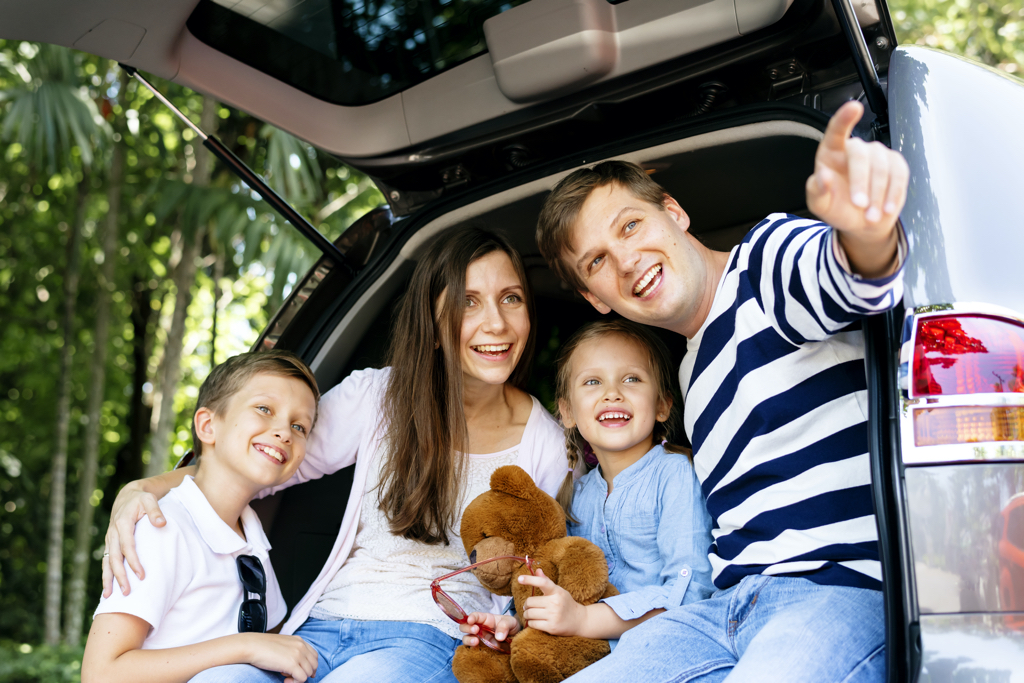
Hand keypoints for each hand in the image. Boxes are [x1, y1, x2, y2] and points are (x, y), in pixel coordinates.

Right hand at [101, 483, 165, 597]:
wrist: (127, 496)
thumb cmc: (141, 499)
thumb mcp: (149, 500)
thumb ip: (155, 511)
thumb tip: (161, 523)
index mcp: (122, 523)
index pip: (127, 546)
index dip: (133, 561)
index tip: (141, 575)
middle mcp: (113, 533)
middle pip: (114, 558)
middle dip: (120, 576)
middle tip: (127, 592)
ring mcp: (109, 539)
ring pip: (106, 562)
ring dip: (108, 579)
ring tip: (110, 596)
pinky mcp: (109, 543)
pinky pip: (105, 561)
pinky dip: (105, 574)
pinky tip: (107, 588)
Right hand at [243, 634, 317, 682]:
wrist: (252, 646)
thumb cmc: (263, 647)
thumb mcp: (282, 644)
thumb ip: (292, 651)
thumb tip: (296, 665)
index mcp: (299, 640)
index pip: (314, 655)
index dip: (310, 666)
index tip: (304, 672)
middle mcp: (301, 646)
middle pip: (314, 665)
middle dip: (306, 673)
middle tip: (293, 676)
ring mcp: (297, 655)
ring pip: (309, 673)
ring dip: (299, 678)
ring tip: (285, 677)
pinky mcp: (292, 664)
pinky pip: (302, 679)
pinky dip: (294, 682)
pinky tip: (284, 680)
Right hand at [460, 612, 519, 646]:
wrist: (516, 638)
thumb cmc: (511, 626)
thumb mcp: (511, 622)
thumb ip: (504, 626)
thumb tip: (498, 637)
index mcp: (486, 619)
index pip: (475, 616)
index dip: (471, 617)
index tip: (471, 620)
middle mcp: (480, 629)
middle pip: (465, 626)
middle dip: (467, 628)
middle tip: (476, 630)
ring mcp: (479, 639)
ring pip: (466, 638)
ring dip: (468, 639)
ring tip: (476, 642)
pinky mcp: (481, 649)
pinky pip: (472, 650)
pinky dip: (471, 650)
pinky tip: (477, 650)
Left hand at [519, 568, 586, 636]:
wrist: (580, 621)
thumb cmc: (566, 604)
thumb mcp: (559, 591)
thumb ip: (547, 582)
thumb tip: (537, 570)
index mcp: (557, 591)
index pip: (542, 583)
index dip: (530, 580)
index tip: (519, 578)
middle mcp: (555, 603)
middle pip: (530, 602)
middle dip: (527, 605)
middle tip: (529, 606)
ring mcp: (553, 615)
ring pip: (529, 613)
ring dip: (527, 614)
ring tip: (532, 613)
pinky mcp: (551, 627)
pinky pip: (532, 623)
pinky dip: (531, 622)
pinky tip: (536, 621)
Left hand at [806, 101, 908, 247]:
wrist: (860, 221)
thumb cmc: (836, 207)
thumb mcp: (819, 204)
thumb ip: (817, 191)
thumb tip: (823, 176)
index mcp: (831, 153)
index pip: (836, 131)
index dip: (844, 119)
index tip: (854, 107)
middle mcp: (855, 149)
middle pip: (861, 155)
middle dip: (861, 182)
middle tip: (859, 205)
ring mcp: (878, 155)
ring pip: (882, 167)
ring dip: (877, 195)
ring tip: (870, 216)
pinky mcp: (896, 165)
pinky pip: (899, 175)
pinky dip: (893, 194)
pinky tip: (886, 208)